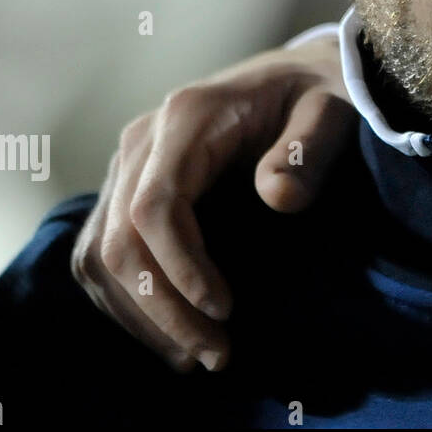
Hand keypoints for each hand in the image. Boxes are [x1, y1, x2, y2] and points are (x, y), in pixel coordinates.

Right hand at [70, 33, 354, 372]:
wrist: (299, 74)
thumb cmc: (320, 95)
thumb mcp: (331, 112)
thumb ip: (308, 150)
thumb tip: (279, 198)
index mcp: (188, 117)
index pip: (154, 206)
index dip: (181, 268)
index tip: (225, 311)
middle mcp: (143, 139)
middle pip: (120, 240)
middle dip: (162, 310)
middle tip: (216, 356)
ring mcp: (128, 164)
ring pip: (100, 254)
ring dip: (140, 316)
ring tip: (195, 357)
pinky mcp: (127, 187)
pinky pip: (102, 252)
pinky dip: (126, 300)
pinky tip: (169, 333)